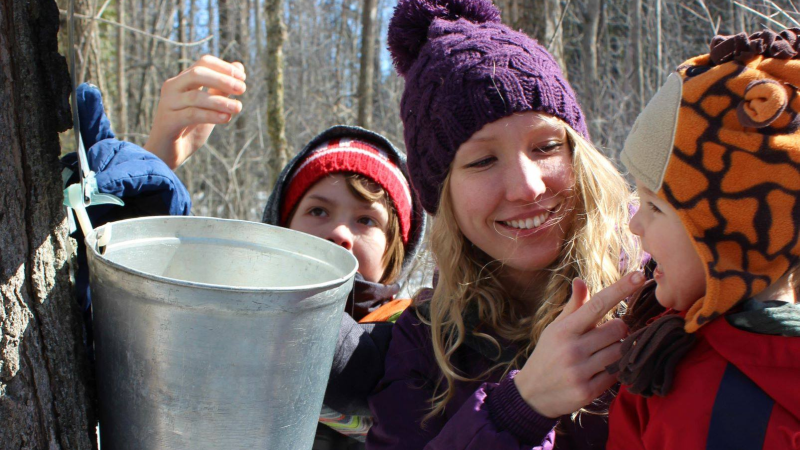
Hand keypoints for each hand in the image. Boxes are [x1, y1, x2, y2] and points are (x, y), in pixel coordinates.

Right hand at [144, 55, 246, 168]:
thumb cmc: (189, 130)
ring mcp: (168, 104)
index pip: (203, 62)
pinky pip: (191, 114)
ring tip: (238, 108)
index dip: (224, 67)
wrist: (166, 155)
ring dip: (220, 101)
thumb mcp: (210, 107)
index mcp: (183, 81)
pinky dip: (211, 115)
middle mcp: (172, 88)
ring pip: (196, 96)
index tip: (243, 77)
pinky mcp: (167, 121)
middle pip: (198, 73)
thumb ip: (221, 89)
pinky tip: (226, 118)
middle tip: (243, 89)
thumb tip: (239, 66)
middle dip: (222, 80)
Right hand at [513, 271, 645, 417]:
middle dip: (618, 330)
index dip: (621, 289)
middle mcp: (572, 349)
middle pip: (618, 329)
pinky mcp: (588, 392)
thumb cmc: (547, 354)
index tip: (640, 275)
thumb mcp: (555, 328)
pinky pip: (616, 374)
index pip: (597, 304)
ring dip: (618, 349)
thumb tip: (580, 280)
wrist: (532, 394)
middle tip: (607, 335)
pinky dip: (614, 369)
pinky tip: (601, 369)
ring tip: (604, 352)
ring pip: (620, 351)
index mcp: (564, 330)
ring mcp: (580, 372)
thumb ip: (573, 307)